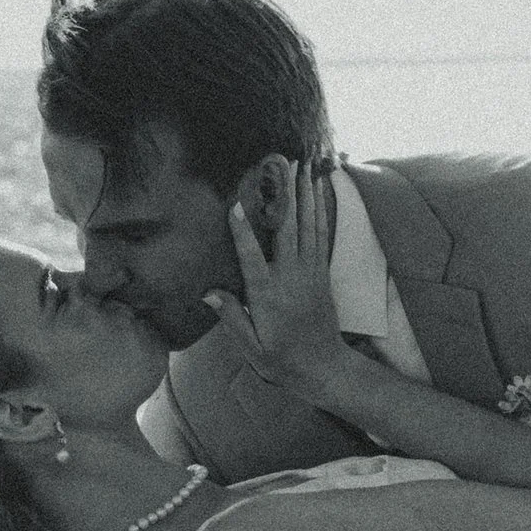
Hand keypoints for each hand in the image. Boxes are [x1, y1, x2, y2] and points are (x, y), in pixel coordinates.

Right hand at [202, 161, 347, 391]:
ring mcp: (310, 272)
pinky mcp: (322, 272)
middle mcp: (291, 278)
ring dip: (306, 195)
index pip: (252, 258)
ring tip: (304, 168)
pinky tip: (318, 194)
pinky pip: (322, 235)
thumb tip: (207, 292)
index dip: (242, 231)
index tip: (236, 204)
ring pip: (309, 226)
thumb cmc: (281, 359)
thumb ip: (232, 317)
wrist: (323, 367)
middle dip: (285, 195)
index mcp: (268, 295)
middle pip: (287, 229)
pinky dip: (320, 212)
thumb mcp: (251, 346)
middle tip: (283, 164)